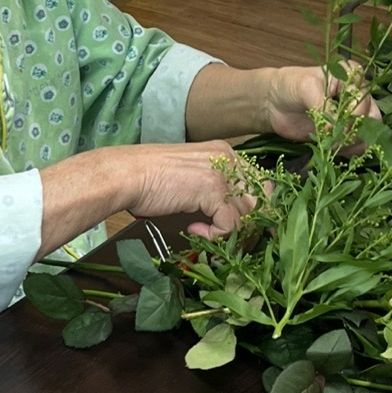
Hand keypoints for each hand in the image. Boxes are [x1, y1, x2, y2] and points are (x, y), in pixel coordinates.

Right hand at [122, 141, 254, 240]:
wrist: (130, 174)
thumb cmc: (153, 177)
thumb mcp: (194, 176)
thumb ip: (216, 187)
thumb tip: (233, 215)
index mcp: (226, 153)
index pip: (260, 182)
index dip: (257, 208)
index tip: (247, 228)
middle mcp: (229, 159)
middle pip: (261, 198)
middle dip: (251, 224)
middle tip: (231, 240)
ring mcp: (223, 173)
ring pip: (248, 215)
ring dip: (231, 233)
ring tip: (208, 236)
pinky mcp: (213, 190)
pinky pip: (230, 225)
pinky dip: (215, 236)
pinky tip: (194, 230)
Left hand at [263, 63, 379, 141]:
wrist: (274, 102)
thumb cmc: (290, 86)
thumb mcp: (306, 88)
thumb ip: (323, 106)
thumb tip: (334, 129)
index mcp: (350, 76)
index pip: (363, 98)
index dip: (353, 115)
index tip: (335, 126)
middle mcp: (356, 94)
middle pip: (372, 117)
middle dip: (356, 132)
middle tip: (337, 140)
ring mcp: (352, 114)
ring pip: (368, 133)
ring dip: (354, 143)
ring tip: (333, 146)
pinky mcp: (344, 132)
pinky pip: (357, 145)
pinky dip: (350, 151)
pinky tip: (335, 151)